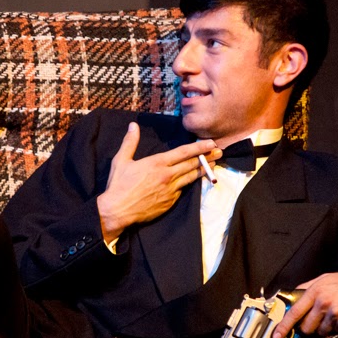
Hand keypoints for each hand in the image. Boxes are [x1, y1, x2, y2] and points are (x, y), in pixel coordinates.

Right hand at [97, 122, 221, 240]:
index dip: (199, 147)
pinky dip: (188, 183)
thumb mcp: (121, 161)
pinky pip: (182, 190)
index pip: (183, 152)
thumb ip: (130, 142)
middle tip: (220, 152)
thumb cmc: (118, 185)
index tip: (211, 143)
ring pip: (191, 177)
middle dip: (207, 157)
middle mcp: (167, 175)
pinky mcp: (170, 202)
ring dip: (203, 170)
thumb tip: (133, 125)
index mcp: (157, 163)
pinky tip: (193, 180)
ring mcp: (170, 190)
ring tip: (214, 164)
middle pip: (192, 164)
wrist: (117, 211)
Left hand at [272, 270, 337, 337]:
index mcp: (316, 290)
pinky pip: (334, 333)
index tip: (276, 336)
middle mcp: (323, 302)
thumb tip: (292, 295)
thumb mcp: (328, 278)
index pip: (294, 311)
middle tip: (319, 319)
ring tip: (336, 314)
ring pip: (320, 332)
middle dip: (308, 327)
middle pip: (305, 327)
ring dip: (325, 328)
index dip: (283, 326)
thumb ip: (309, 287)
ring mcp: (335, 314)